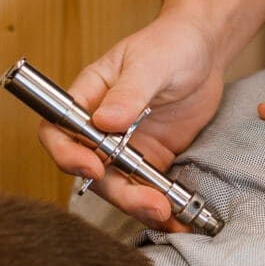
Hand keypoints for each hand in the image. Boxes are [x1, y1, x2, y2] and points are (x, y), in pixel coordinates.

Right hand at [39, 14, 224, 228]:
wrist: (205, 52)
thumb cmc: (171, 44)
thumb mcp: (151, 63)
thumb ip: (129, 92)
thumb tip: (105, 122)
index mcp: (88, 99)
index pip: (59, 131)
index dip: (68, 154)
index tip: (93, 166)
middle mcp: (101, 129)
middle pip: (93, 171)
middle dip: (119, 193)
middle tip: (150, 204)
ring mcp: (126, 149)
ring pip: (121, 187)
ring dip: (141, 206)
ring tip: (168, 216)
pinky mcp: (151, 162)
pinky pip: (149, 190)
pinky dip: (163, 208)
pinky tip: (179, 221)